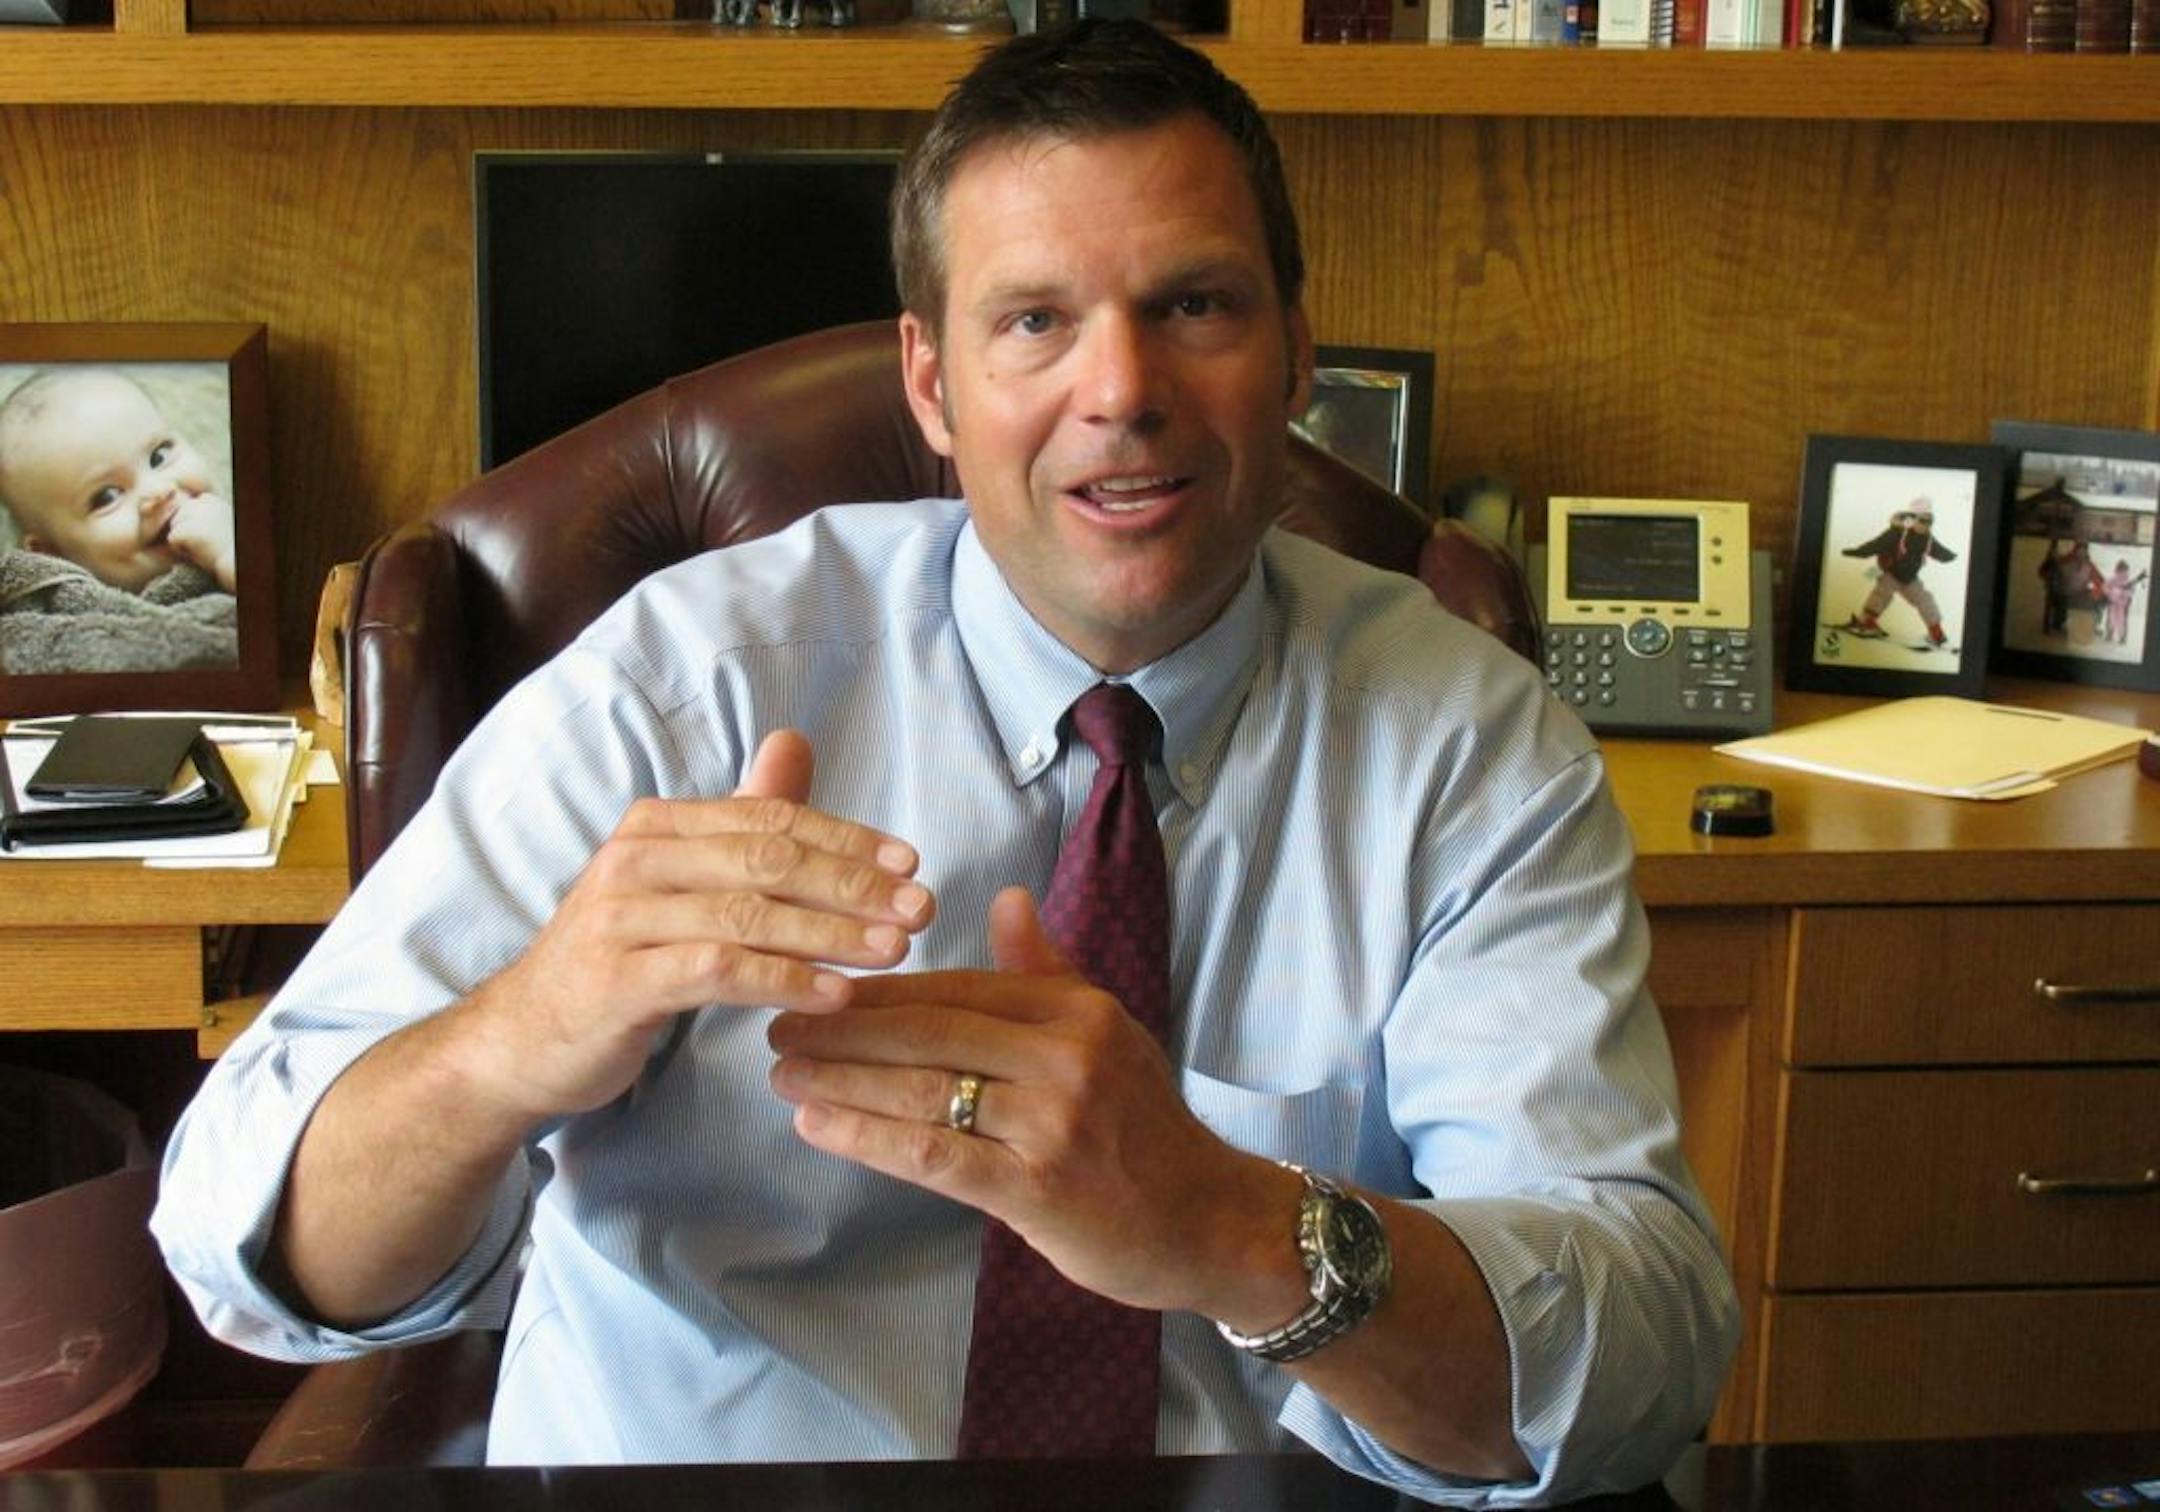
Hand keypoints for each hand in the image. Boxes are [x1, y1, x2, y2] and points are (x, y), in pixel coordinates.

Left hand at [166, 490, 236, 591]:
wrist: (238, 562)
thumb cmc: (228, 548)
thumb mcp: (216, 524)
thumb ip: (202, 516)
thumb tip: (180, 514)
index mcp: (209, 499)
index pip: (185, 511)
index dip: (194, 527)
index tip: (212, 536)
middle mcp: (200, 502)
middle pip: (177, 518)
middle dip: (187, 533)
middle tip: (208, 543)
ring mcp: (193, 514)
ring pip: (174, 528)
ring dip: (185, 542)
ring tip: (205, 547)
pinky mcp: (186, 529)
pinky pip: (172, 540)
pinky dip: (182, 551)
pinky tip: (200, 552)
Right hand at [457, 730, 934, 1126]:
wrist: (522, 1040)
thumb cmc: (621, 958)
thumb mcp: (683, 884)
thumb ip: (742, 822)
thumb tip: (794, 742)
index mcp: (659, 827)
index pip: (771, 819)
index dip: (849, 838)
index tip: (913, 862)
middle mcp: (637, 860)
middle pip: (768, 859)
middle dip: (855, 883)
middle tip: (923, 908)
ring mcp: (621, 918)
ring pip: (748, 914)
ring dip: (833, 932)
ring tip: (896, 950)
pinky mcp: (616, 980)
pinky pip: (716, 972)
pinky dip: (783, 980)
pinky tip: (835, 994)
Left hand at [766, 887, 1291, 1317]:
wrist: (1206, 1219)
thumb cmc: (1144, 1126)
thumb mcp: (1108, 1031)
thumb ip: (1047, 969)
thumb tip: (1006, 897)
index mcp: (1077, 1011)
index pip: (959, 987)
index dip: (880, 988)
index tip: (817, 983)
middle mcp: (1067, 1057)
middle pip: (932, 1032)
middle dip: (844, 1028)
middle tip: (777, 1024)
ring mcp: (1052, 1124)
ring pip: (925, 1090)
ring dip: (841, 1080)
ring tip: (783, 1073)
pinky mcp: (1037, 1188)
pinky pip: (935, 1154)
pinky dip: (868, 1136)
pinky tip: (818, 1126)